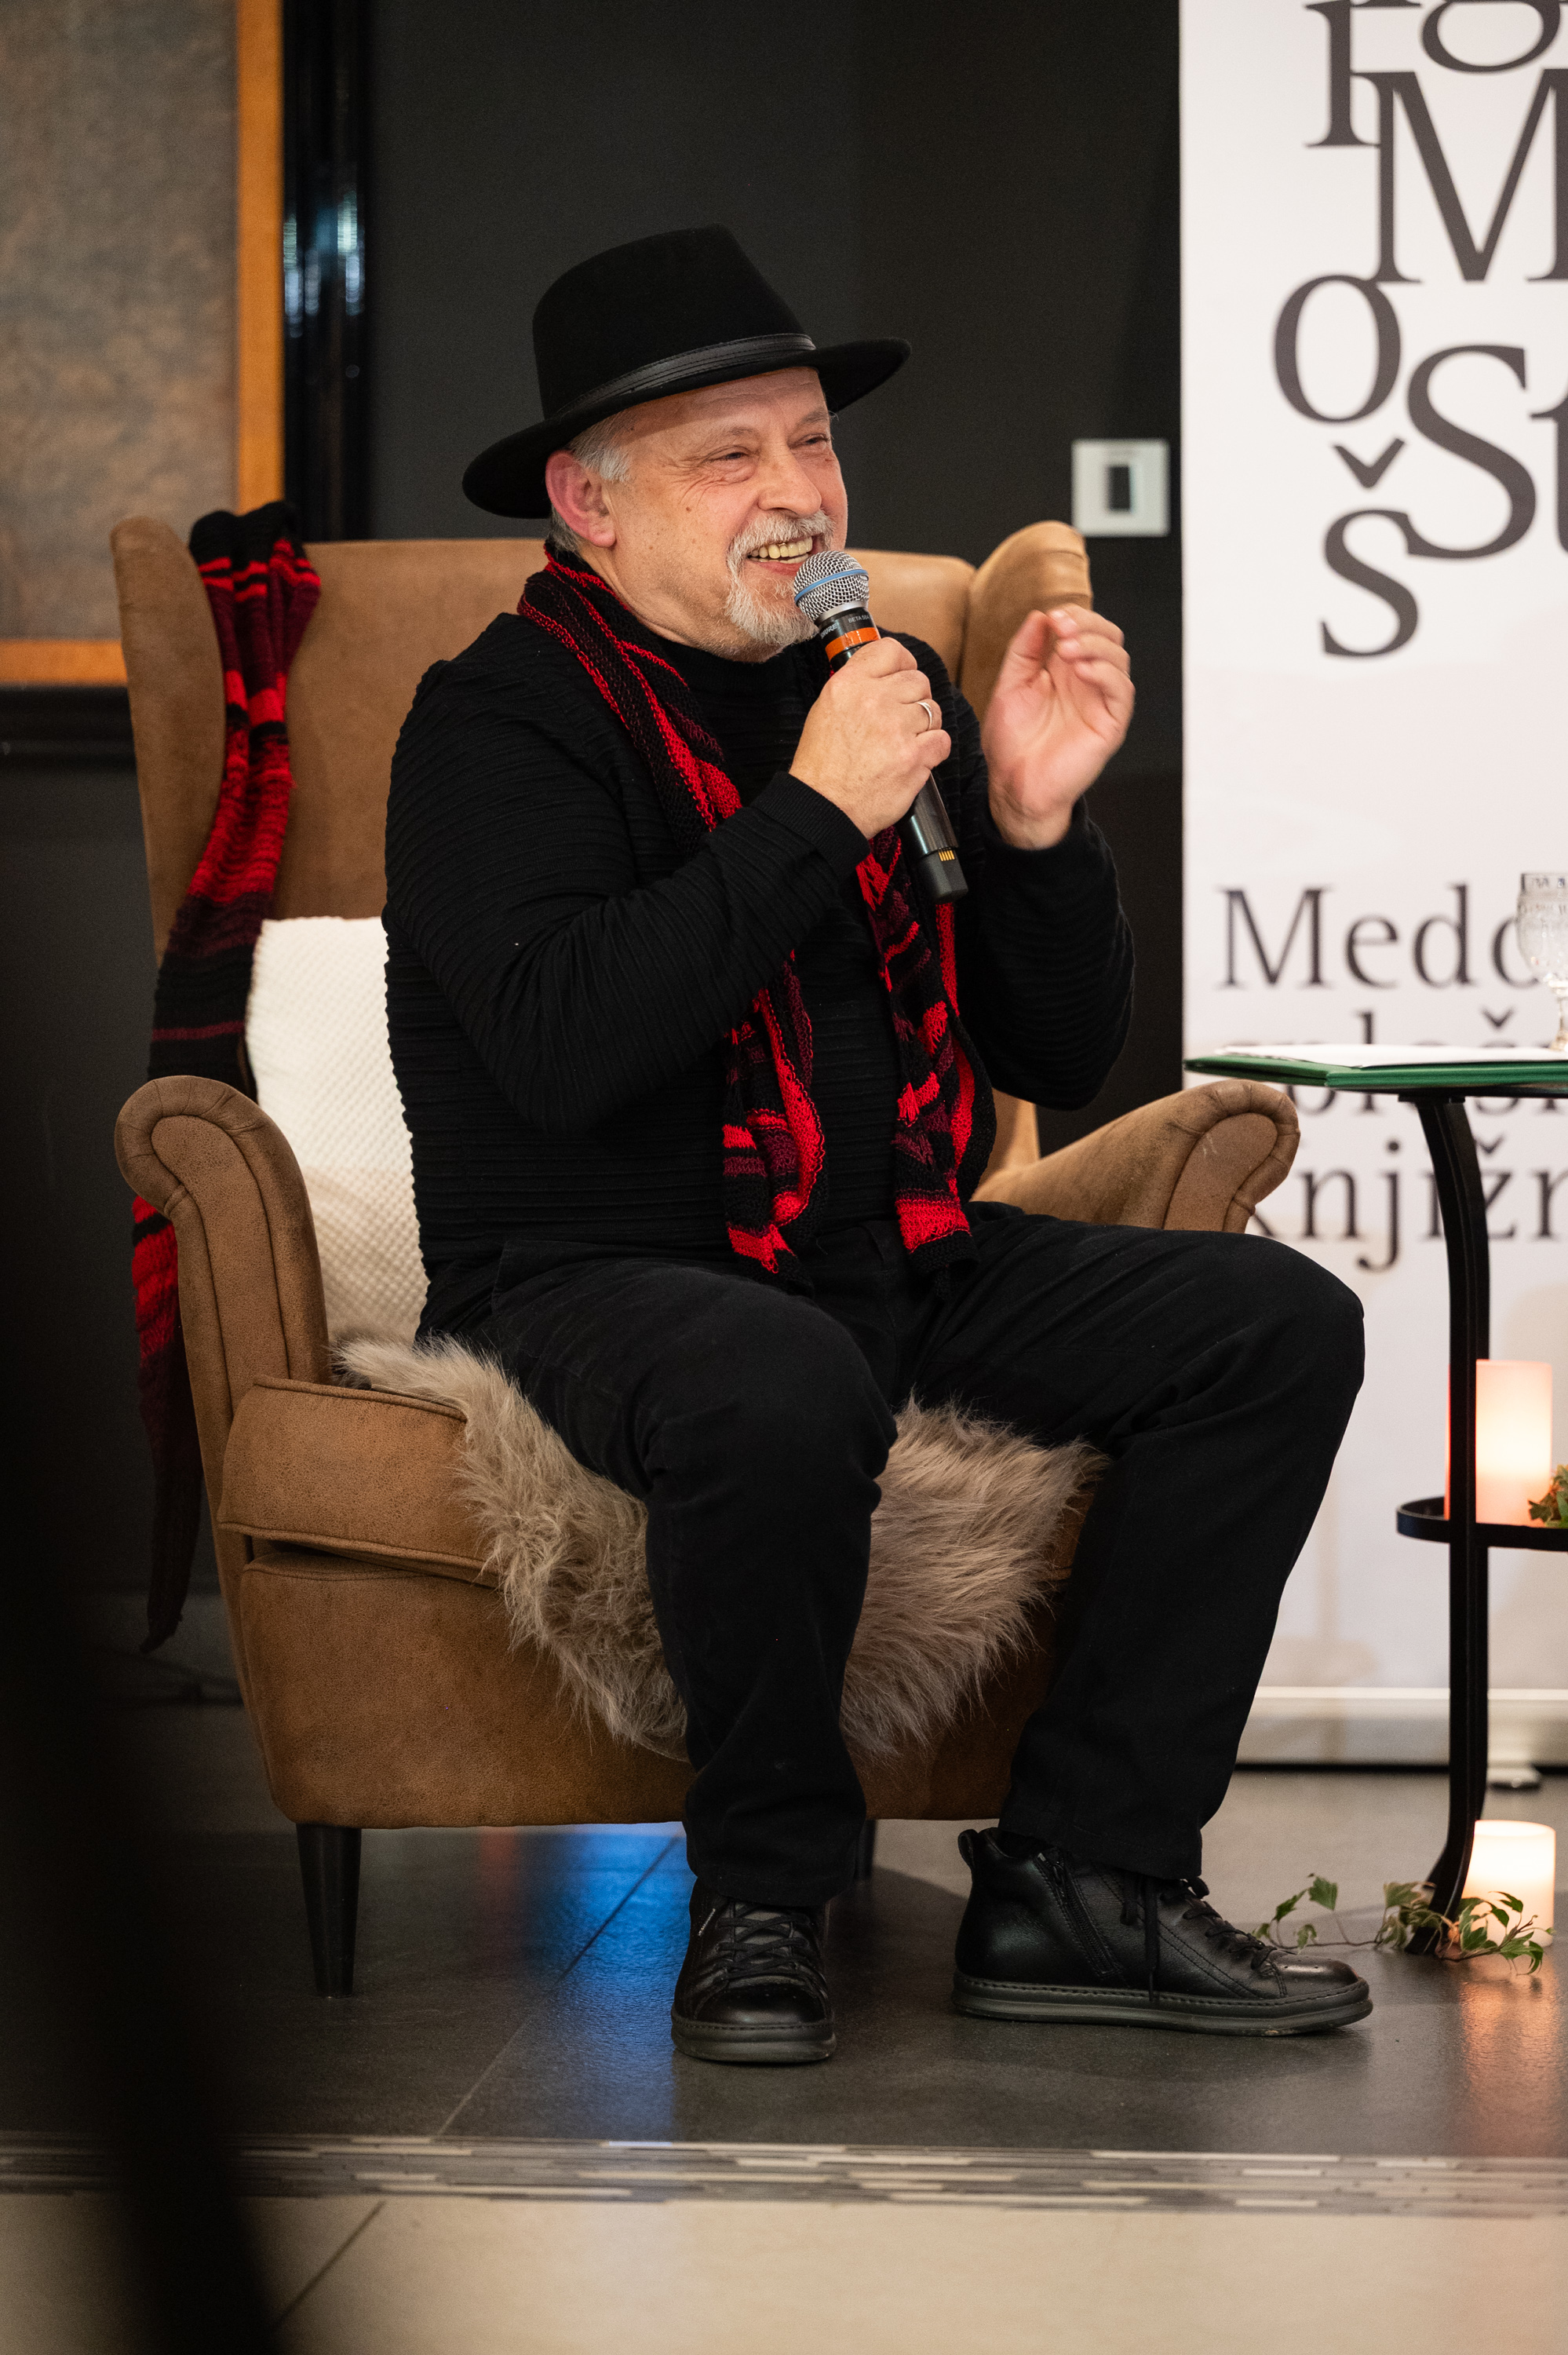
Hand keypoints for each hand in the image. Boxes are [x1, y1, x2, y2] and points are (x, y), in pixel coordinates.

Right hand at [790, 637, 951, 840]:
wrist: (823, 807)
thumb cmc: (822, 766)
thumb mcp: (826, 710)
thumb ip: (856, 687)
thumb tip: (884, 675)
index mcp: (848, 685)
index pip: (890, 650)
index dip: (904, 662)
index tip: (903, 674)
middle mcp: (873, 700)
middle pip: (918, 681)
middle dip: (915, 699)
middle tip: (901, 720)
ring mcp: (896, 728)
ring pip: (933, 710)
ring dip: (924, 726)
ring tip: (905, 742)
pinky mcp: (914, 757)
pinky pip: (942, 740)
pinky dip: (934, 750)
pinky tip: (916, 758)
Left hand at [981, 607, 1133, 849]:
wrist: (1013, 785)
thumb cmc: (1011, 743)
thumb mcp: (1010, 686)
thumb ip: (1024, 650)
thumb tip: (1040, 615)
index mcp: (1064, 670)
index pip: (1085, 629)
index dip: (1074, 616)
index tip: (1052, 617)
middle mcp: (1086, 682)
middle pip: (1109, 637)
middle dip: (1088, 624)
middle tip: (1062, 627)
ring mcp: (1100, 703)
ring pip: (1119, 659)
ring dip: (1096, 645)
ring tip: (1067, 649)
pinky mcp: (1109, 725)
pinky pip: (1121, 692)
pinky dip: (1106, 674)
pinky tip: (1082, 671)